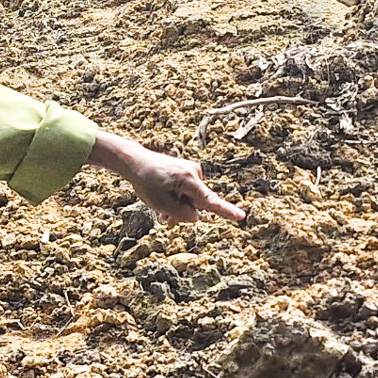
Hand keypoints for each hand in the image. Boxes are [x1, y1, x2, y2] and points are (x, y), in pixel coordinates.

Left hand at [90, 133, 244, 224]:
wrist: (135, 160)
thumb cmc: (145, 181)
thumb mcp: (159, 203)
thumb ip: (180, 213)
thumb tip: (195, 216)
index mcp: (188, 180)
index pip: (209, 201)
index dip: (226, 211)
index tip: (241, 216)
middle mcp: (195, 173)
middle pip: (198, 203)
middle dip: (184, 212)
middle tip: (164, 217)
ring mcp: (193, 171)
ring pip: (193, 199)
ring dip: (180, 205)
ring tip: (161, 205)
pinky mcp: (189, 172)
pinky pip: (189, 192)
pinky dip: (180, 197)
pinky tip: (167, 196)